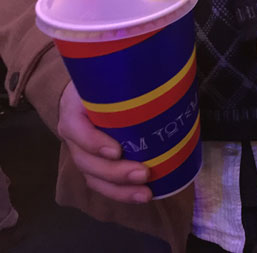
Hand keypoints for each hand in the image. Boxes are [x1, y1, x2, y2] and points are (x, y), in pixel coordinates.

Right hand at [58, 82, 151, 202]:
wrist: (87, 92)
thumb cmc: (104, 82)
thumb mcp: (109, 74)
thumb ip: (131, 76)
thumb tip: (169, 74)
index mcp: (74, 110)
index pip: (76, 129)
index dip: (93, 142)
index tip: (117, 150)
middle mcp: (74, 135)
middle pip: (86, 161)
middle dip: (115, 172)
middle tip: (144, 173)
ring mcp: (82, 153)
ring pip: (94, 178)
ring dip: (120, 190)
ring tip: (146, 193)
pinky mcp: (94, 165)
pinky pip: (103, 184)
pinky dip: (122, 193)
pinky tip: (143, 195)